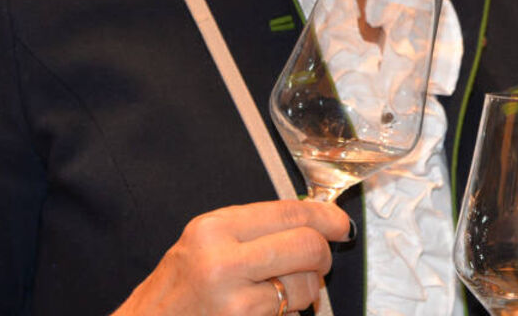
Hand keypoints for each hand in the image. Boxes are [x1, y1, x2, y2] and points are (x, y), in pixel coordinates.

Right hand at [113, 199, 350, 314]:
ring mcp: (233, 301)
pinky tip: (265, 312)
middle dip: (322, 256)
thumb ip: (253, 229)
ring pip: (305, 285)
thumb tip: (314, 218)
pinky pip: (290, 315)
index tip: (341, 225)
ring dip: (306, 291)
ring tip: (280, 293)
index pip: (289, 212)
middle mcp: (222, 261)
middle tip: (317, 264)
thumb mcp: (204, 244)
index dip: (326, 217)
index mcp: (214, 229)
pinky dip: (289, 314)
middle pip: (307, 246)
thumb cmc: (177, 292)